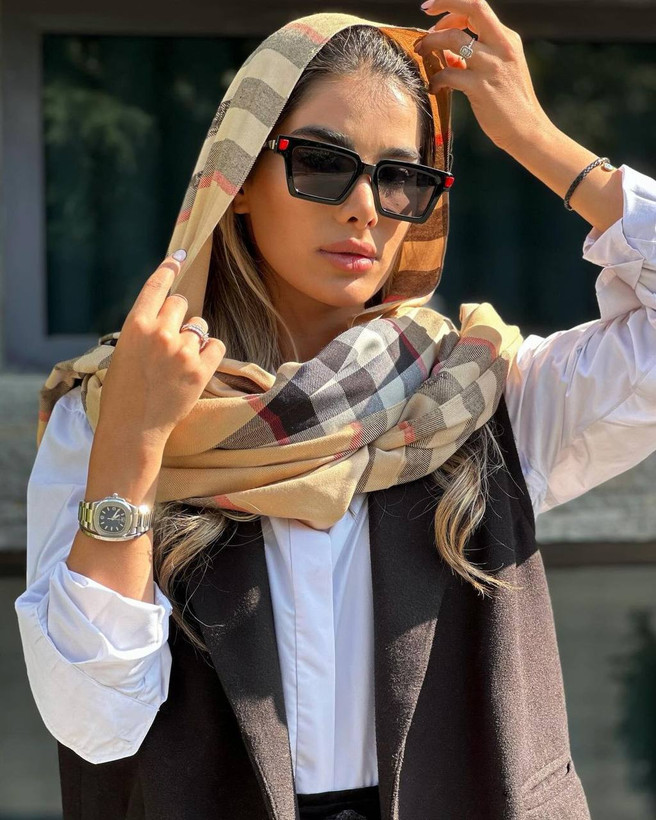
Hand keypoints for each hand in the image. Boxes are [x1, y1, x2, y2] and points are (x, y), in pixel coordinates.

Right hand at [96, 253, 225, 446]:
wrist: (134, 427)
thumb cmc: (124, 391)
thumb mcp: (125, 351)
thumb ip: (146, 329)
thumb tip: (171, 313)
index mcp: (135, 325)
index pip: (157, 287)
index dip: (169, 269)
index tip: (179, 256)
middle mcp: (160, 332)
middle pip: (182, 303)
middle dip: (179, 316)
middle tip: (171, 339)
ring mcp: (183, 350)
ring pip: (200, 325)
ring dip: (194, 338)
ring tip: (178, 362)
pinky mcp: (201, 369)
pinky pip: (216, 344)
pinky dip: (209, 352)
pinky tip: (196, 366)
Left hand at [415, 0, 551, 153]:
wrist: (527, 130)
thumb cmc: (510, 103)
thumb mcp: (499, 71)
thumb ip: (475, 58)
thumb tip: (448, 53)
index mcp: (507, 39)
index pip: (478, 7)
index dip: (453, 5)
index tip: (435, 14)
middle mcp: (502, 46)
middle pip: (472, 8)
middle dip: (444, 5)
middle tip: (424, 18)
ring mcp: (491, 66)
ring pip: (453, 39)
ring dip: (431, 43)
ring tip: (422, 53)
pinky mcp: (481, 88)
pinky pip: (448, 74)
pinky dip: (435, 79)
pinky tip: (433, 88)